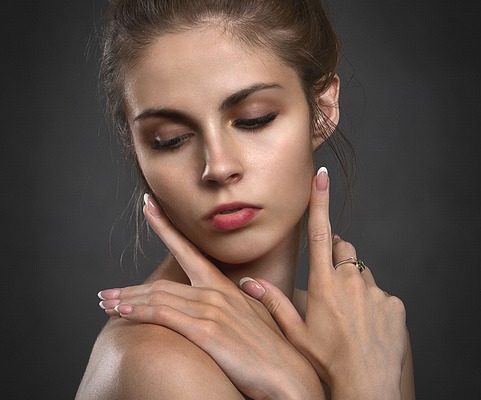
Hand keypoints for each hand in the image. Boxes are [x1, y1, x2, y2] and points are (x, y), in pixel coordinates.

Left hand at [98, 194, 324, 399]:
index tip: (149, 206)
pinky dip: (138, 312)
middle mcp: (216, 293)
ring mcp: (211, 311)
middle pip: (162, 284)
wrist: (290, 375)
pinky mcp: (207, 332)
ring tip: (105, 304)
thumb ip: (254, 294)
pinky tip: (121, 313)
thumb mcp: (262, 313)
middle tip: (106, 292)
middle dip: (130, 288)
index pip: (189, 251)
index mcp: (226, 286)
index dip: (166, 227)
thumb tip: (247, 282)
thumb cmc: (275, 348)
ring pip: (158, 298)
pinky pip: (164, 315)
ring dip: (127, 301)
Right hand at [240, 168, 407, 399]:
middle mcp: (350, 280)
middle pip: (344, 249)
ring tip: (349, 314)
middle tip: (331, 286)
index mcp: (324, 283)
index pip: (320, 232)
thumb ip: (274, 302)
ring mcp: (375, 291)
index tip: (322, 177)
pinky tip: (366, 325)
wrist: (367, 385)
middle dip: (337, 255)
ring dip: (354, 283)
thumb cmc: (327, 360)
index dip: (320, 202)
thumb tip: (249, 282)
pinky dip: (372, 302)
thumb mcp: (296, 332)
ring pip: (362, 273)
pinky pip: (381, 293)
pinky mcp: (394, 303)